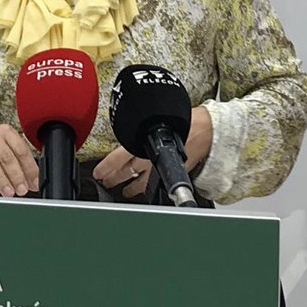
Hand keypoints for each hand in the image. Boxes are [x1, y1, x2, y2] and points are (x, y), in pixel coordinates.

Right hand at [0, 123, 38, 196]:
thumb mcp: (5, 146)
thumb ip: (18, 162)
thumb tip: (32, 182)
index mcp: (7, 133)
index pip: (22, 151)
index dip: (29, 168)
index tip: (34, 183)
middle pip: (7, 157)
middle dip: (16, 176)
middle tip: (22, 190)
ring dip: (1, 179)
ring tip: (8, 192)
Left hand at [93, 106, 211, 199]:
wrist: (208, 129)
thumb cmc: (186, 120)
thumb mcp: (159, 116)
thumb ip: (143, 124)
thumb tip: (129, 127)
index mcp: (146, 142)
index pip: (120, 157)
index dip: (107, 166)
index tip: (98, 172)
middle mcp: (152, 159)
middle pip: (127, 173)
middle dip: (114, 178)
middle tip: (105, 180)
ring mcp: (163, 169)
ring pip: (140, 183)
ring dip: (129, 187)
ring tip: (122, 189)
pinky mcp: (173, 174)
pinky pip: (156, 184)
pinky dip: (146, 188)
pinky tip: (142, 189)